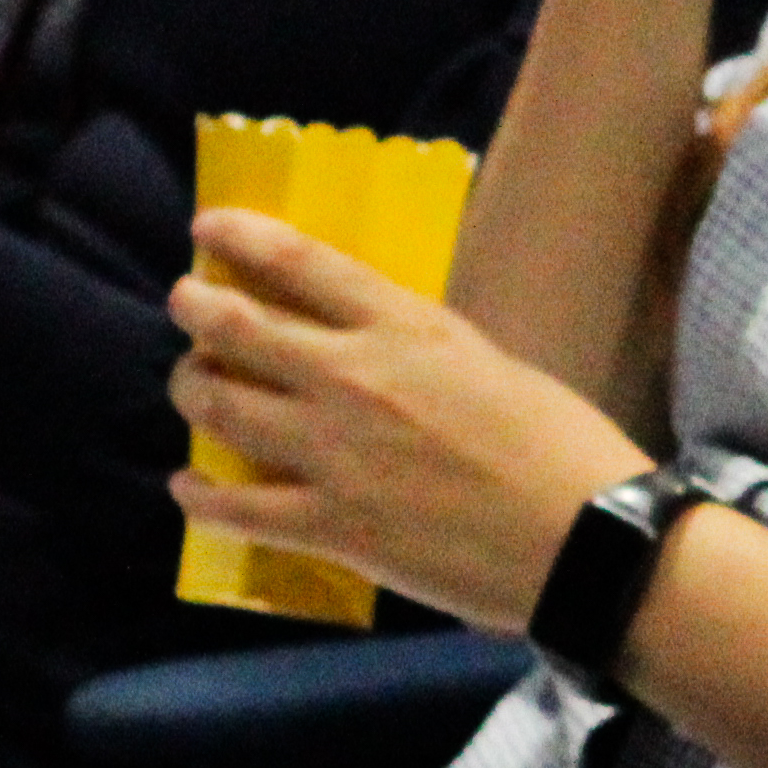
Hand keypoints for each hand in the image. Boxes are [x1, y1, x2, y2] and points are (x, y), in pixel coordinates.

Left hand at [166, 210, 655, 627]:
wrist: (582, 539)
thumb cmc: (561, 445)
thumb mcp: (489, 362)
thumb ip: (420, 349)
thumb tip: (379, 349)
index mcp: (404, 325)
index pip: (298, 260)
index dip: (240, 236)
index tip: (207, 228)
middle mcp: (351, 376)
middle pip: (235, 327)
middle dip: (195, 309)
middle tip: (185, 305)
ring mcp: (331, 452)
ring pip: (217, 405)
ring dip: (189, 389)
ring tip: (190, 386)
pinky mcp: (329, 525)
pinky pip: (231, 508)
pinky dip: (197, 495)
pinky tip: (188, 488)